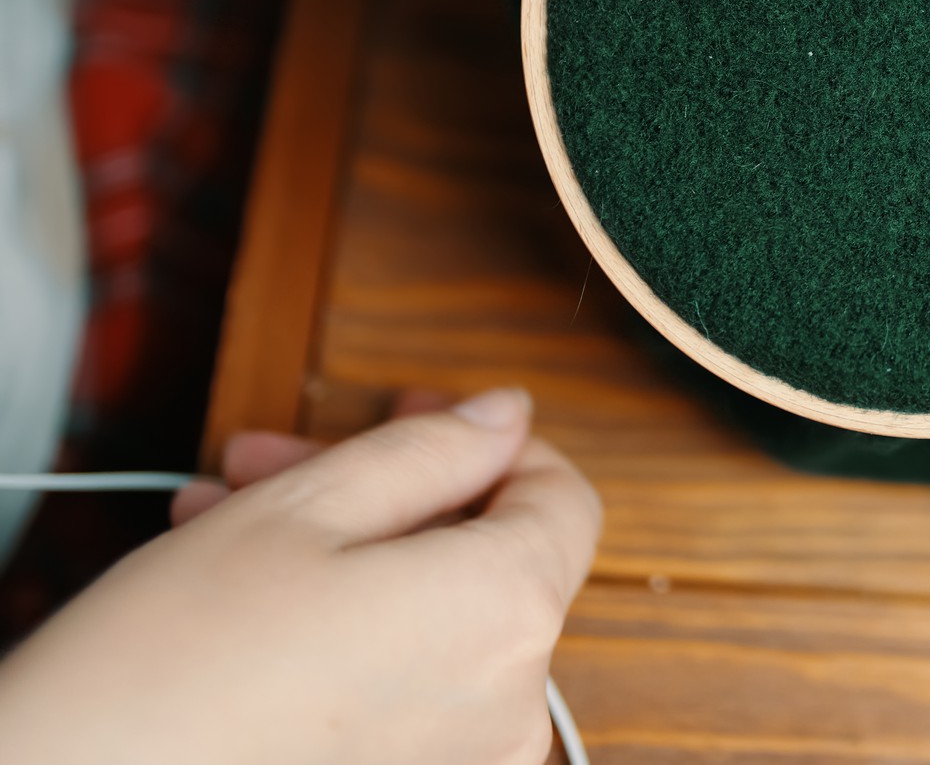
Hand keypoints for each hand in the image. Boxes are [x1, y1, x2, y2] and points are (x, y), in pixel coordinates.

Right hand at [0, 388, 601, 764]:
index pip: (565, 500)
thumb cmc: (170, 667)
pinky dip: (348, 638)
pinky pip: (407, 692)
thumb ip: (429, 453)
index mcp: (508, 613)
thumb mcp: (300, 510)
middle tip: (268, 463)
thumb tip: (507, 417)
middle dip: (380, 493)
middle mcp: (513, 706)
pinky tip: (247, 607)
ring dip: (344, 559)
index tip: (414, 417)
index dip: (490, 443)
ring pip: (432, 621)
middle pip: (485, 557)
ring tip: (223, 525)